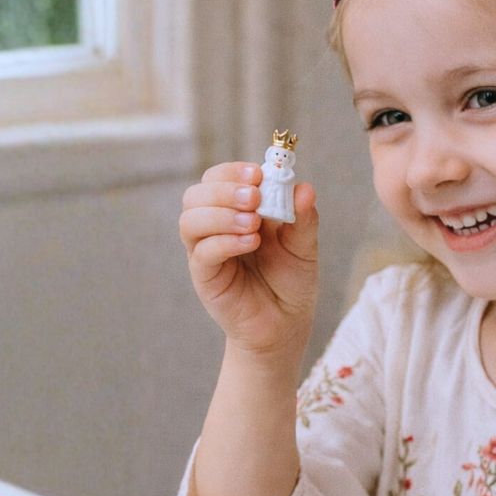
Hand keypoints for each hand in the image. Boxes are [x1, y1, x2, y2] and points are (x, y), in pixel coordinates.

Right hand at [179, 162, 318, 357]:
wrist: (286, 324)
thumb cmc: (291, 281)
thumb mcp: (304, 246)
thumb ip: (303, 218)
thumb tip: (304, 188)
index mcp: (238, 210)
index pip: (218, 178)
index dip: (233, 172)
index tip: (258, 175)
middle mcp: (216, 227)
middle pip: (196, 194)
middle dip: (224, 190)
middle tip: (255, 198)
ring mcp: (207, 251)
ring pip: (190, 220)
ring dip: (221, 214)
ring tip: (254, 224)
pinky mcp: (205, 277)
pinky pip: (202, 253)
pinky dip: (224, 242)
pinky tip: (250, 243)